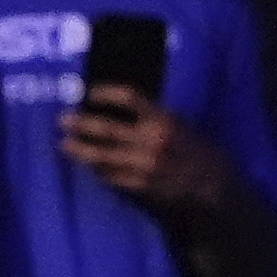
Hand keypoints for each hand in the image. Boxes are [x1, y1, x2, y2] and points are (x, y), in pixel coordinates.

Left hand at [57, 86, 233, 215]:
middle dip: (82, 124)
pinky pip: (112, 176)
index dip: (107, 92)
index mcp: (164, 119)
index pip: (130, 98)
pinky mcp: (142, 185)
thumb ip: (151, 117)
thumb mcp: (178, 124)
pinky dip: (99, 170)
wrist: (213, 183)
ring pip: (104, 156)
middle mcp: (153, 140)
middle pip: (108, 129)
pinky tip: (88, 166)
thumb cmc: (193, 148)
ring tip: (64, 145)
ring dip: (81, 151)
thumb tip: (115, 108)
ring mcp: (145, 165)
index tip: (89, 92)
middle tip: (63, 120)